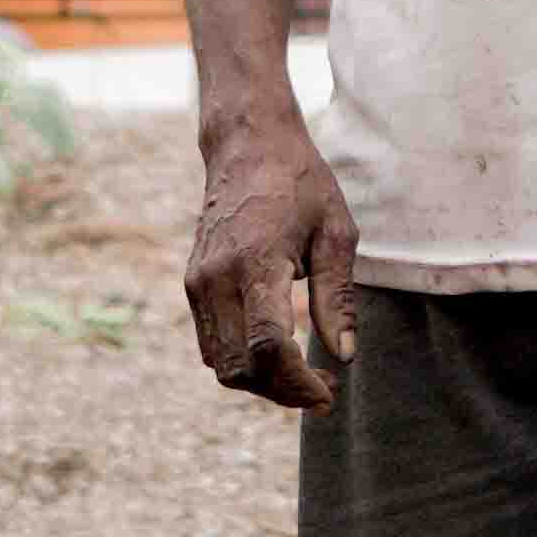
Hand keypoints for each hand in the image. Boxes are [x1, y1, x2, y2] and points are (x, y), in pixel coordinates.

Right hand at [184, 110, 358, 412]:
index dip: (298, 382)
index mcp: (256, 262)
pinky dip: (242, 361)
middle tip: (324, 388)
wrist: (247, 145)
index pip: (267, 346)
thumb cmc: (300, 183)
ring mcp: (198, 282)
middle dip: (282, 391)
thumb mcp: (336, 233)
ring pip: (221, 364)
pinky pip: (212, 344)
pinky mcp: (193, 284)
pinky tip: (276, 352)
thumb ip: (337, 297)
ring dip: (261, 382)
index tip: (329, 391)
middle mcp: (216, 277)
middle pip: (240, 367)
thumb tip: (344, 355)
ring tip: (303, 375)